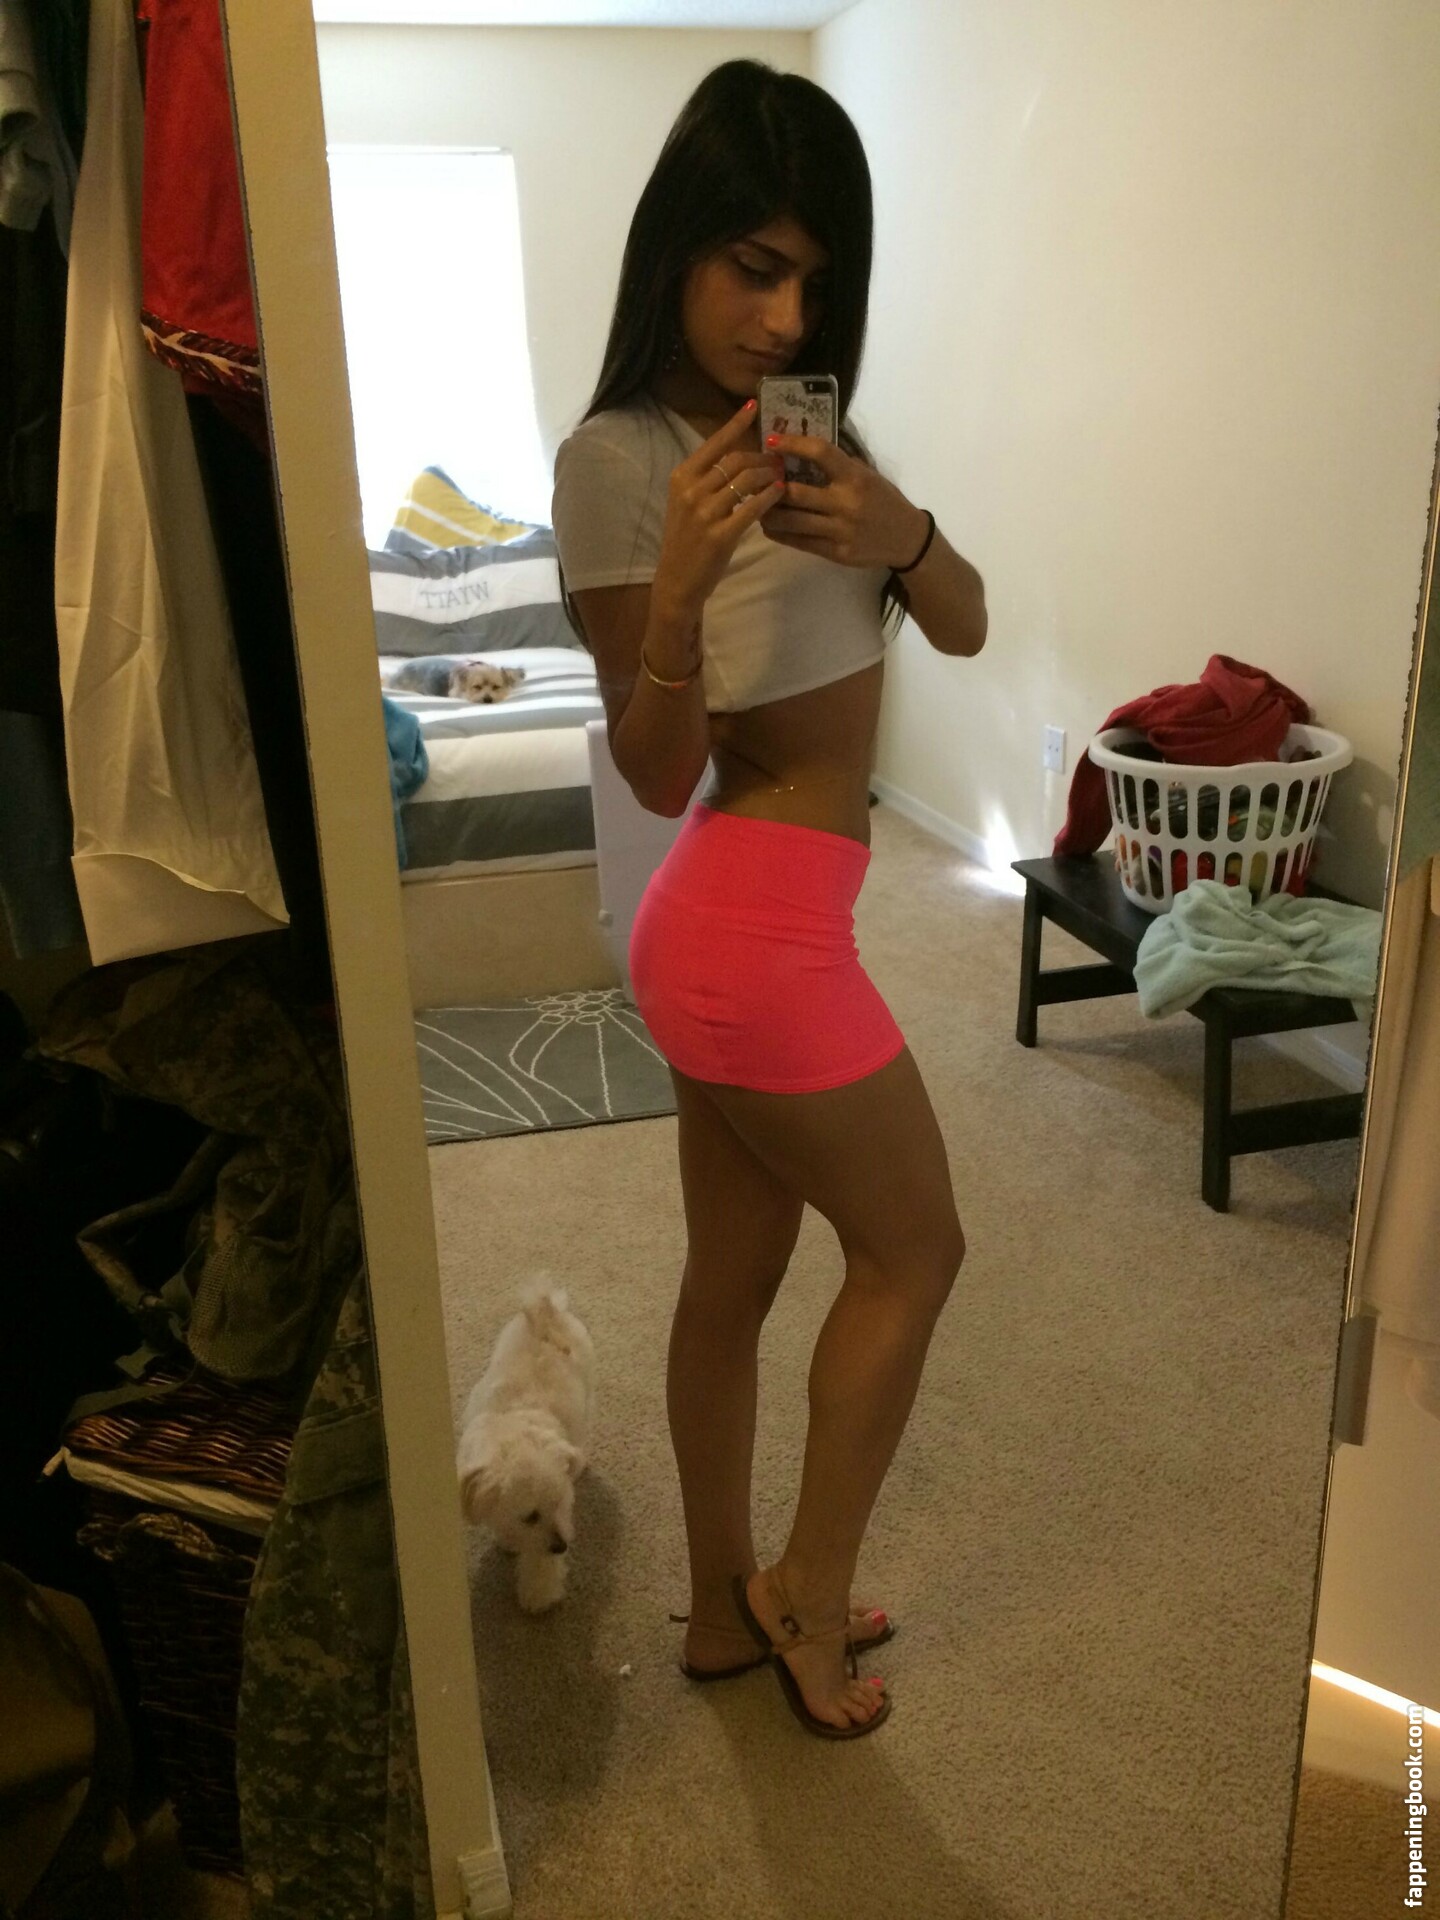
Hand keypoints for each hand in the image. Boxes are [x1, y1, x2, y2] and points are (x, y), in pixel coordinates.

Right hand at [651, 400, 785, 623]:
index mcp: (682, 477)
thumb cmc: (687, 540)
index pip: (714, 443)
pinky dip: (769, 498)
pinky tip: (780, 494)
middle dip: (762, 457)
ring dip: (769, 475)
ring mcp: (705, 513)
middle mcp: (691, 490)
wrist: (677, 580)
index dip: (736, 423)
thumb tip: (740, 455)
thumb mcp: (687, 503)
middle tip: (780, 460)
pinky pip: (752, 508)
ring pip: (746, 480)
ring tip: (782, 477)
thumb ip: (708, 479)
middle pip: (736, 459)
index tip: (754, 407)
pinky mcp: (720, 535)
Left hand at [761, 434, 929, 570]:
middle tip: (753, 478)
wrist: (906, 539)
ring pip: (792, 521)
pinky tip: (768, 525)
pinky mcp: (836, 552)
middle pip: (796, 493)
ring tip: (755, 503)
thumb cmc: (883, 500)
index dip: (793, 444)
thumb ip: (838, 465)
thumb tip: (801, 448)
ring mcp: (840, 531)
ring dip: (768, 512)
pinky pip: (800, 542)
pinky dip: (780, 532)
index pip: (821, 453)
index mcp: (855, 477)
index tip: (772, 441)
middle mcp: (846, 503)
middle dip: (770, 485)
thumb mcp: (867, 475)